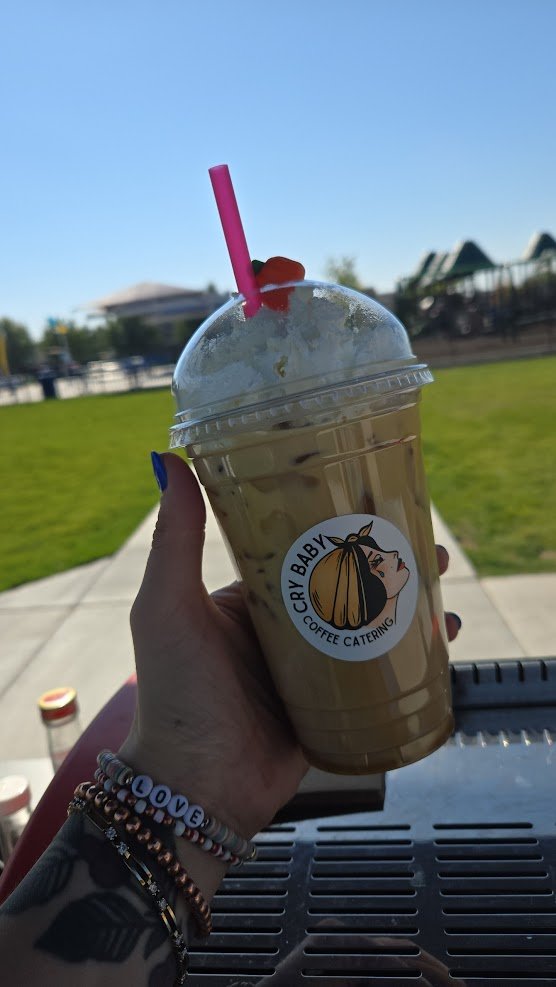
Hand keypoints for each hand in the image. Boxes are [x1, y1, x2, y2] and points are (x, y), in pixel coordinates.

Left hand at [120, 454, 460, 890]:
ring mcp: (311, 668)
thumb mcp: (168, 606)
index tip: (375, 502)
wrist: (197, 790)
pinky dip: (413, 657)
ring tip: (443, 591)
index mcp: (246, 598)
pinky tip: (442, 643)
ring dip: (408, 605)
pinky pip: (379, 674)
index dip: (338, 525)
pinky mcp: (334, 707)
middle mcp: (281, 627)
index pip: (299, 548)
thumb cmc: (176, 693)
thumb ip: (175, 539)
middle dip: (388, 563)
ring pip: (369, 625)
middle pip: (346, 583)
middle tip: (429, 548)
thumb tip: (167, 458)